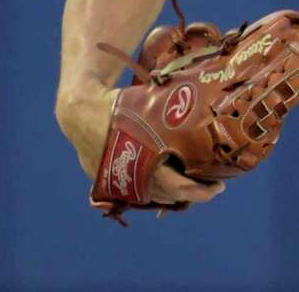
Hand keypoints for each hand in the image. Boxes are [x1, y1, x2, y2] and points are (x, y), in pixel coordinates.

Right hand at [55, 84, 224, 206]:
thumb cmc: (119, 102)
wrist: (79, 109)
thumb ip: (174, 109)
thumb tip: (208, 100)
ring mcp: (116, 182)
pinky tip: (170, 183)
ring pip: (152, 197)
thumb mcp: (148, 103)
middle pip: (168, 195)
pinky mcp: (107, 182)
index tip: (219, 187)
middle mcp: (130, 176)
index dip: (200, 191)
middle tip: (213, 186)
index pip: (177, 186)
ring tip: (196, 185)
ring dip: (174, 194)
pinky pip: (136, 193)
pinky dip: (154, 191)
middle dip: (193, 193)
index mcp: (144, 157)